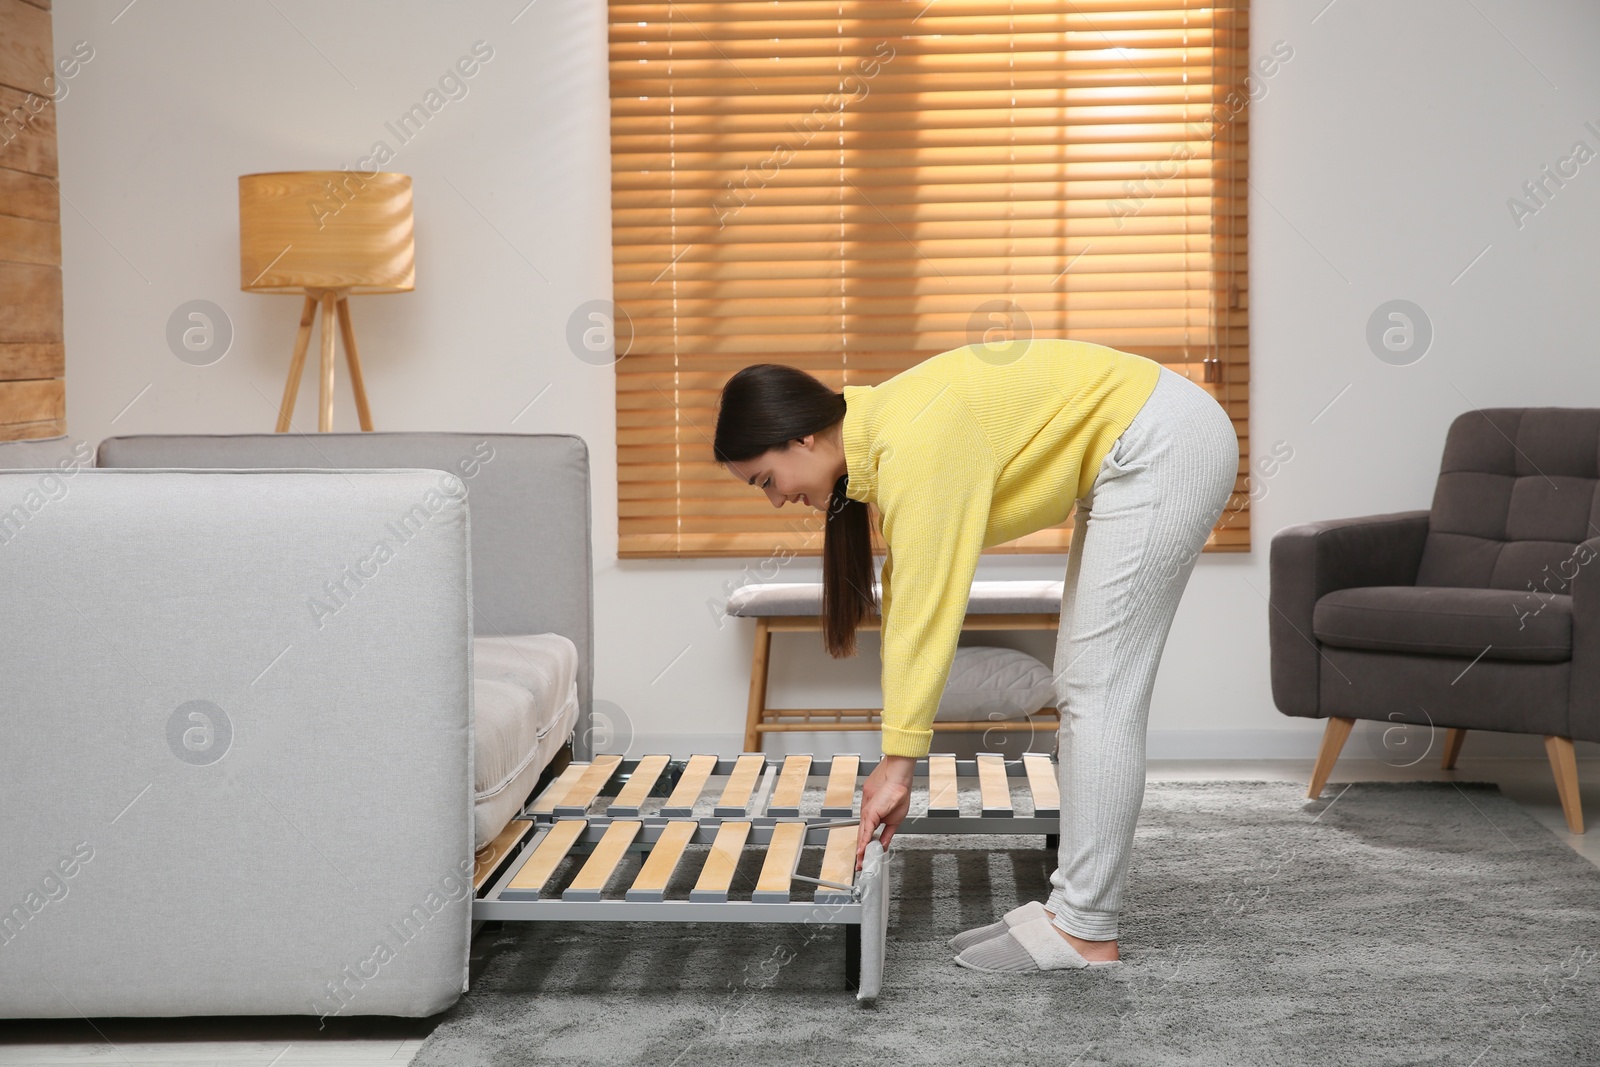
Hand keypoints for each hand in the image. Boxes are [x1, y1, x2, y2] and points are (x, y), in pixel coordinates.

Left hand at [857, 755, 915, 870]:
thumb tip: (884, 845)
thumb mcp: (895, 820)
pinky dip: (863, 843)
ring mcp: (867, 815)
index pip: (867, 835)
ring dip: (861, 851)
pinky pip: (865, 831)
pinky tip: (862, 852)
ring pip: (862, 836)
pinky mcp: (869, 813)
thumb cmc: (898, 793)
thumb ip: (887, 833)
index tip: (865, 858)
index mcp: (874, 817)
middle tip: (859, 865)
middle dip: (861, 853)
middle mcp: (868, 816)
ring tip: (860, 863)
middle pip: (862, 837)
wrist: (898, 780)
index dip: (866, 847)